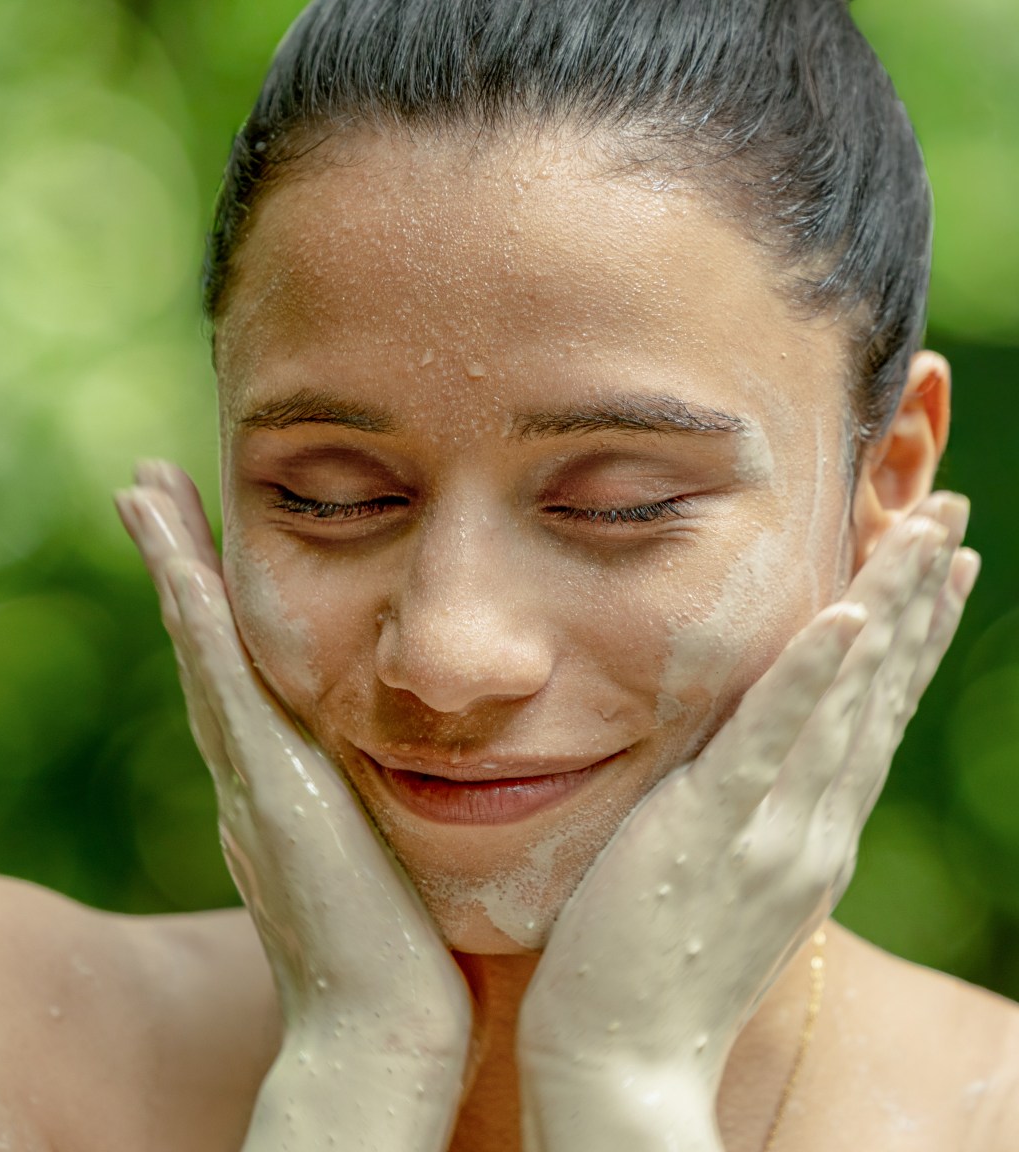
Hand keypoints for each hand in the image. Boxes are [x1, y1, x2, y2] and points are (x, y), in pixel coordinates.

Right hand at [115, 462, 471, 1151]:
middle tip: (147, 486)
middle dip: (176, 562)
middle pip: (202, 643)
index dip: (211, 604)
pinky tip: (177, 556)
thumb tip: (397, 770)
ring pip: (198, 644)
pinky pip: (219, 678)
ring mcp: (248, 770)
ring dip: (170, 562)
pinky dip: (192, 614)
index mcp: (277, 776)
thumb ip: (371, 805)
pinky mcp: (264, 781)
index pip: (236, 670)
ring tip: (142, 487)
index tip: (201, 539)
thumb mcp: (381, 849)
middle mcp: (247, 764)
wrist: (381, 1025)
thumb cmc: (400, 948)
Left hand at [517, 494, 976, 1150]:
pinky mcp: (711, 832)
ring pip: (845, 700)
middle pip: (879, 691)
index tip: (939, 568)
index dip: (911, 637)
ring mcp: (772, 830)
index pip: (872, 714)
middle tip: (954, 516)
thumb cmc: (654, 967)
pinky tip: (845, 616)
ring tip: (926, 530)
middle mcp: (813, 825)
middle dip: (919, 598)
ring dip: (889, 608)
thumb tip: (750, 760)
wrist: (622, 1061)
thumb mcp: (721, 880)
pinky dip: (812, 678)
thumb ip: (747, 817)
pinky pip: (769, 742)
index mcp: (811, 832)